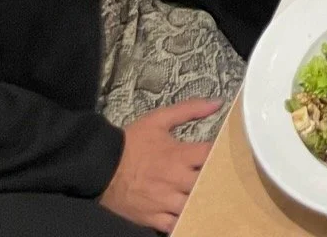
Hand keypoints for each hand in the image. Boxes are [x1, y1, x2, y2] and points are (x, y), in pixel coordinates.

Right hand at [99, 99, 218, 232]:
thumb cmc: (131, 142)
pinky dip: (183, 221)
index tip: (226, 153)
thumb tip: (218, 102)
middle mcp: (176, 180)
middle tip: (218, 177)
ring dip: (201, 201)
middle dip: (214, 180)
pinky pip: (175, 225)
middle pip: (208, 184)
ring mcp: (165, 201)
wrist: (100, 166)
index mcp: (180, 156)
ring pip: (194, 206)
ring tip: (205, 196)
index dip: (223, 154)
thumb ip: (189, 109)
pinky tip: (188, 214)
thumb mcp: (159, 119)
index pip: (213, 155)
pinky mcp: (152, 218)